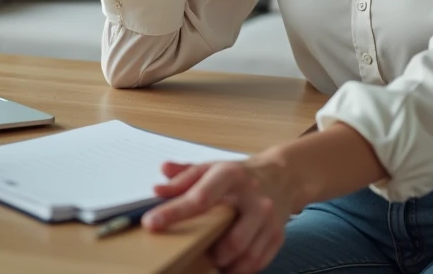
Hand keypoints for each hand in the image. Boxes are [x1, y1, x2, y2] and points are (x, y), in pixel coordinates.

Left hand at [141, 156, 294, 273]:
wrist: (281, 175)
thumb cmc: (239, 175)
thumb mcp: (210, 168)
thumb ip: (182, 176)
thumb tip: (158, 188)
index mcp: (231, 175)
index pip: (199, 198)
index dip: (173, 213)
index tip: (152, 224)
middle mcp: (253, 198)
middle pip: (229, 238)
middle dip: (207, 249)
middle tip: (190, 248)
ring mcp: (268, 218)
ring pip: (244, 255)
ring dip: (223, 263)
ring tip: (210, 257)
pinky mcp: (278, 235)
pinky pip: (256, 263)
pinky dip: (239, 268)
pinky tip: (228, 262)